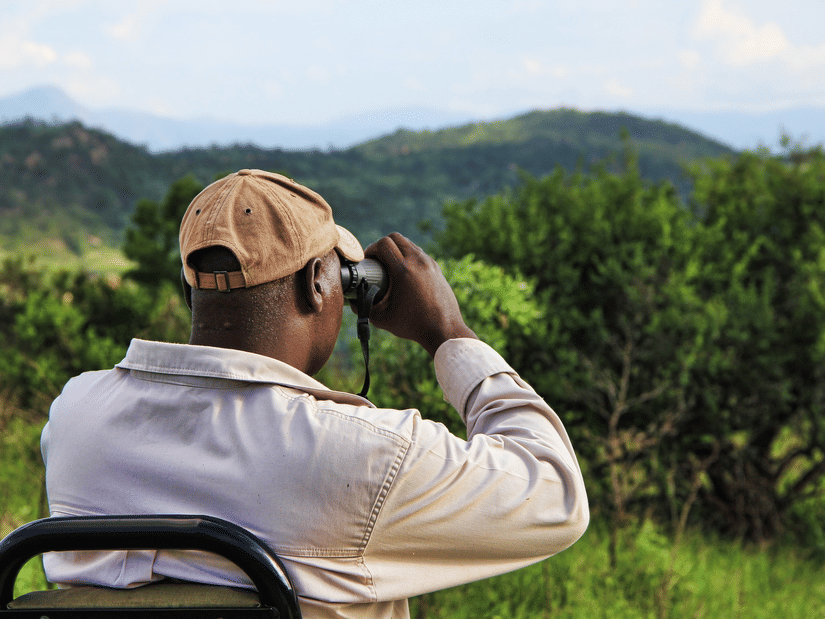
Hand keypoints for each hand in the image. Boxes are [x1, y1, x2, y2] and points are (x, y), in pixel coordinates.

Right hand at [364, 233, 476, 356]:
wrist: (444, 330)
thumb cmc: (413, 325)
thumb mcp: (382, 318)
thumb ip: (363, 309)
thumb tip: (352, 301)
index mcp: (403, 270)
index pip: (383, 243)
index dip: (371, 249)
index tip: (367, 261)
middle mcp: (418, 261)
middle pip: (395, 237)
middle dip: (382, 246)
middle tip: (376, 261)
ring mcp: (429, 263)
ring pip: (409, 243)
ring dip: (396, 250)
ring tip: (389, 267)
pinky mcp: (437, 269)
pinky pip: (419, 253)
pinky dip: (408, 257)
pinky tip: (404, 273)